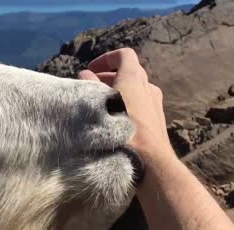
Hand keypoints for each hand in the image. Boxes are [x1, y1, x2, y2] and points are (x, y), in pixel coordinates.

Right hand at [79, 48, 175, 162]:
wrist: (148, 159)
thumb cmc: (121, 127)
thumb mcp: (99, 103)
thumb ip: (90, 84)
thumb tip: (85, 74)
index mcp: (134, 77)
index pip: (123, 55)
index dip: (105, 59)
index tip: (91, 70)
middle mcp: (148, 86)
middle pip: (128, 71)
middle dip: (108, 76)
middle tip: (91, 87)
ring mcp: (155, 102)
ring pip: (135, 89)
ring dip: (117, 91)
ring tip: (101, 104)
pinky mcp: (157, 119)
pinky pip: (140, 103)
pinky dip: (127, 104)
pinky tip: (115, 120)